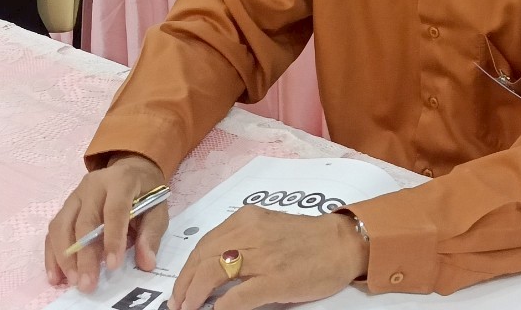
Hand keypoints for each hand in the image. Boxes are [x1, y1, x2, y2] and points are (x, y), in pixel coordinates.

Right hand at [45, 153, 168, 293]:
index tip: (112, 266)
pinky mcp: (65, 206)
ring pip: (62, 225)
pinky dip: (52, 255)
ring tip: (73, 281)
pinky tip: (56, 276)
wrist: (130, 170)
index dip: (113, 238)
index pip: (114, 210)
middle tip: (88, 284)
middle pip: (84, 221)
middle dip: (85, 256)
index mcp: (121, 181)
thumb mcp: (157, 209)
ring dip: (65, 257)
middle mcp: (94, 185)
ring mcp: (75, 195)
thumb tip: (146, 262)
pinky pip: (53, 231)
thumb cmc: (144, 193)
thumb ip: (152, 234)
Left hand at [170, 206, 367, 309]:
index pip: (204, 244)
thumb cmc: (309, 238)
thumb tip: (215, 268)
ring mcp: (261, 257)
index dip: (188, 268)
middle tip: (178, 303)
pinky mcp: (275, 280)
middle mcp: (249, 233)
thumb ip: (243, 240)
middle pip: (202, 259)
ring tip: (188, 309)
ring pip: (212, 274)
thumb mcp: (269, 228)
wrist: (342, 243)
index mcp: (247, 219)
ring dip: (194, 295)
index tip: (181, 286)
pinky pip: (237, 297)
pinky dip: (221, 308)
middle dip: (184, 284)